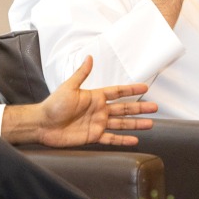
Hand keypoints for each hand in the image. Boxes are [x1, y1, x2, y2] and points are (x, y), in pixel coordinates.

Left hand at [3, 56, 155, 146]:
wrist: (42, 124)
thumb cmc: (53, 105)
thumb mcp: (68, 87)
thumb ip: (81, 74)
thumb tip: (90, 57)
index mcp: (94, 97)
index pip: (117, 92)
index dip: (131, 90)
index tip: (145, 87)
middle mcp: (99, 110)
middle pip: (124, 108)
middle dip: (140, 108)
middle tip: (155, 107)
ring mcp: (97, 124)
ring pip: (121, 124)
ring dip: (136, 124)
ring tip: (150, 124)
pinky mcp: (93, 136)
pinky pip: (111, 139)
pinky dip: (123, 140)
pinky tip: (134, 140)